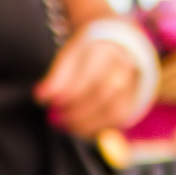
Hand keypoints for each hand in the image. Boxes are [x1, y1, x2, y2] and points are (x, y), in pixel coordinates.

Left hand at [40, 17, 156, 136]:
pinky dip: (100, 128)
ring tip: (68, 126)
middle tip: (57, 119)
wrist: (118, 45)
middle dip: (77, 111)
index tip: (51, 103)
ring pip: (113, 112)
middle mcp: (124, 66)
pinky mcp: (135, 101)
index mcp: (106, 49)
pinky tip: (83, 129)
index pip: (87, 76)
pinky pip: (119, 120)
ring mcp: (133, 84)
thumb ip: (56, 76)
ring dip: (88, 124)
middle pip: (102, 95)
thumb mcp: (70, 56)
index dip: (69, 93)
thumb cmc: (88, 52)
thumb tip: (41, 96)